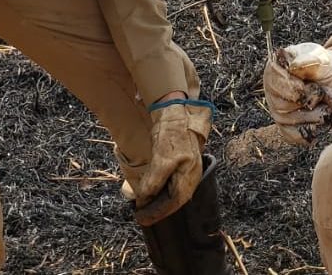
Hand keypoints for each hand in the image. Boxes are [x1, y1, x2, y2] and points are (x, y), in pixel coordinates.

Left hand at [134, 101, 211, 225]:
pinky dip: (161, 191)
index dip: (157, 212)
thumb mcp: (161, 158)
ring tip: (144, 207)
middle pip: (174, 201)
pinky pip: (172, 185)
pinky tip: (152, 193)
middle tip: (141, 216)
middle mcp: (191, 177)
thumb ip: (154, 181)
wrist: (176, 114)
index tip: (142, 217)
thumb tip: (145, 199)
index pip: (173, 202)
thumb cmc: (172, 135)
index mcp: (189, 176)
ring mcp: (187, 171)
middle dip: (158, 210)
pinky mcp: (182, 166)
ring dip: (159, 202)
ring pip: (173, 194)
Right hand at [262, 43, 331, 145]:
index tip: (314, 87)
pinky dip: (309, 132)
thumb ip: (311, 59)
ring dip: (312, 117)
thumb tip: (294, 65)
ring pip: (287, 121)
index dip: (297, 88)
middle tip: (323, 95)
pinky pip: (291, 136)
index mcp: (275, 68)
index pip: (276, 82)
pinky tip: (320, 123)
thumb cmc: (325, 67)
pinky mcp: (285, 126)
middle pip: (282, 104)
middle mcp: (271, 90)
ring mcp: (276, 109)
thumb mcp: (323, 58)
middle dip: (308, 102)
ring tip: (326, 107)